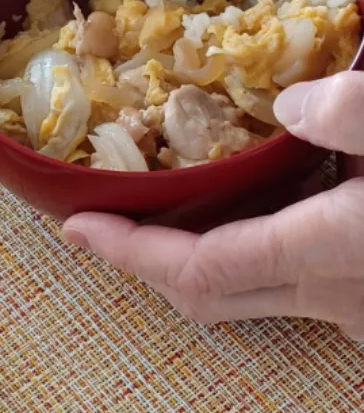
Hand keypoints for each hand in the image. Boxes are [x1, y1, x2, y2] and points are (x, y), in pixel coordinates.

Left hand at [62, 71, 363, 339]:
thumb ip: (353, 115)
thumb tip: (287, 105)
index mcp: (330, 248)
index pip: (199, 266)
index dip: (129, 251)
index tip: (77, 226)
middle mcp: (329, 293)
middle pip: (203, 291)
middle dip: (139, 259)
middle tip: (96, 221)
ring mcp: (348, 307)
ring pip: (238, 292)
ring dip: (183, 254)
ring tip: (148, 206)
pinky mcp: (360, 300)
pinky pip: (275, 284)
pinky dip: (233, 250)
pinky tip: (235, 208)